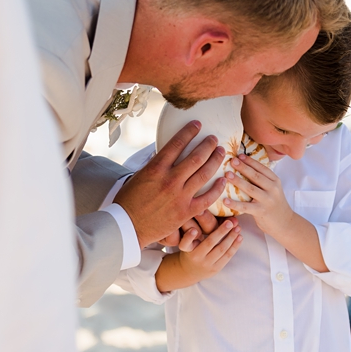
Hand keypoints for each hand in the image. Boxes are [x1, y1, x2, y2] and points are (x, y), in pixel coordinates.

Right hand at [114, 121, 226, 246]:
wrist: (127, 226)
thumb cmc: (129, 201)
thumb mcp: (139, 176)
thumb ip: (154, 165)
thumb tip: (165, 153)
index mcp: (156, 168)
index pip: (176, 143)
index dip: (189, 131)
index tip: (197, 124)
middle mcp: (170, 180)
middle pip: (195, 157)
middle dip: (207, 144)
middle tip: (214, 138)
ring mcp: (179, 196)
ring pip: (204, 174)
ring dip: (215, 160)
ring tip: (220, 152)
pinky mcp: (185, 212)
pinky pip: (207, 198)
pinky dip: (217, 188)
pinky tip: (223, 180)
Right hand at [155, 218, 242, 291]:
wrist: (189, 271)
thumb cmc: (189, 249)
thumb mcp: (186, 241)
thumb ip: (192, 229)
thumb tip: (202, 209)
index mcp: (186, 249)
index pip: (185, 243)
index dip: (189, 237)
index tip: (194, 230)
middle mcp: (195, 257)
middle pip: (209, 243)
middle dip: (221, 232)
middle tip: (230, 222)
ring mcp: (206, 264)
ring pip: (221, 250)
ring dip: (231, 238)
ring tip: (238, 228)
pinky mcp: (216, 268)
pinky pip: (227, 256)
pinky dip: (234, 246)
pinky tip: (239, 237)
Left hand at [220, 155, 293, 239]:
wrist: (285, 223)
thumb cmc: (274, 204)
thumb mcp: (273, 189)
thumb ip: (263, 180)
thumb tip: (244, 167)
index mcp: (275, 181)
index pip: (262, 168)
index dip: (250, 161)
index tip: (239, 155)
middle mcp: (272, 189)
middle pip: (256, 176)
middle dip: (243, 167)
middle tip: (232, 160)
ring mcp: (267, 200)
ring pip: (250, 188)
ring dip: (238, 181)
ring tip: (227, 175)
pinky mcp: (261, 211)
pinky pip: (245, 207)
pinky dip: (235, 204)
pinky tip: (225, 200)